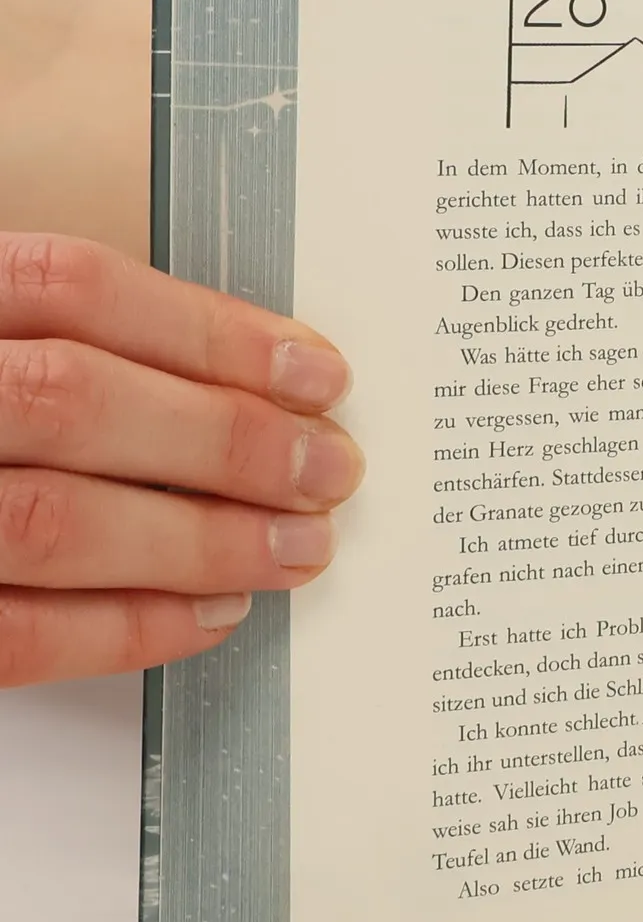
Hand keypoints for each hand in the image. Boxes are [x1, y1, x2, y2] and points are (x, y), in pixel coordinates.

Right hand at [0, 232, 361, 686]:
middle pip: (74, 399)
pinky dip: (128, 628)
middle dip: (225, 440)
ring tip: (300, 546)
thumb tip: (248, 378)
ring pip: (52, 521)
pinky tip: (213, 613)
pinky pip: (15, 634)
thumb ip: (53, 339)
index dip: (210, 330)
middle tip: (332, 470)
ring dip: (201, 539)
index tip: (319, 374)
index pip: (70, 287)